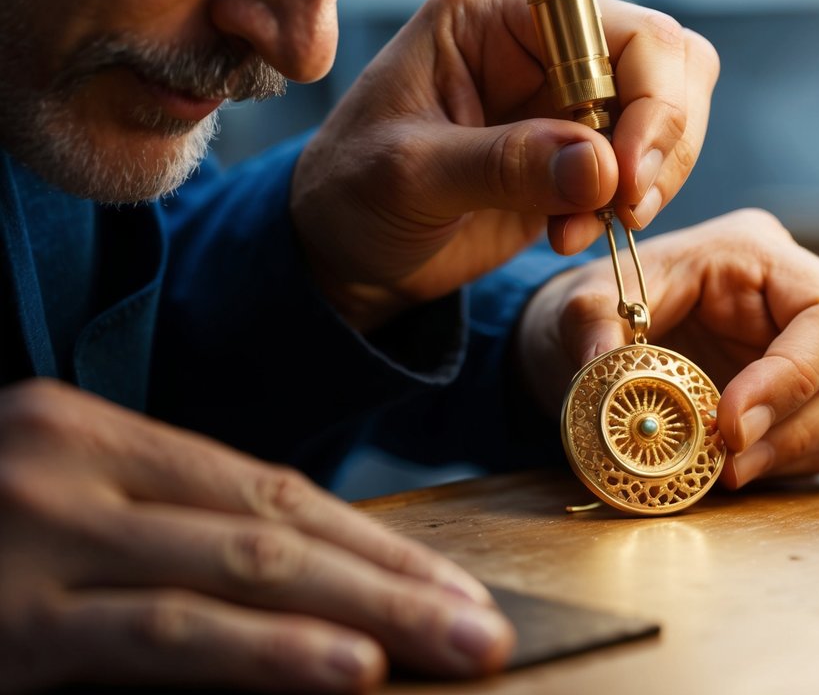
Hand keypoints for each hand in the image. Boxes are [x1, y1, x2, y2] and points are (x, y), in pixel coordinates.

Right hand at [0, 379, 512, 692]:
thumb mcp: (46, 509)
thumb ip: (148, 529)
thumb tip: (282, 576)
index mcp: (92, 431)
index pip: (263, 485)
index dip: (365, 538)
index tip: (446, 579)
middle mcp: (75, 462)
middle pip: (274, 522)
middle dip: (395, 578)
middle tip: (487, 623)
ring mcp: (41, 532)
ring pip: (240, 570)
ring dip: (366, 613)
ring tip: (460, 646)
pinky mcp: (10, 620)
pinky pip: (161, 636)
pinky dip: (264, 655)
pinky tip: (346, 670)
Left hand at [291, 0, 718, 330]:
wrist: (345, 251)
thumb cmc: (353, 195)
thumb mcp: (409, 177)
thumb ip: (503, 166)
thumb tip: (605, 168)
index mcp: (493, 12)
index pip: (618, 24)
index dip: (649, 98)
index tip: (626, 179)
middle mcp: (540, 41)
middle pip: (665, 61)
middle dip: (661, 140)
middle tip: (626, 207)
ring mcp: (564, 94)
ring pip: (669, 113)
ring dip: (647, 179)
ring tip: (583, 227)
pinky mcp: (577, 148)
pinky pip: (642, 166)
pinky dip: (627, 206)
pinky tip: (569, 234)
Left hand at [517, 209, 818, 487]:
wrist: (588, 335)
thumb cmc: (599, 305)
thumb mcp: (581, 303)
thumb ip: (590, 327)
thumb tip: (599, 368)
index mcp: (759, 254)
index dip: (796, 376)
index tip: (732, 424)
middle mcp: (799, 297)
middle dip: (798, 425)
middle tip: (729, 460)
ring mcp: (812, 349)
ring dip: (794, 451)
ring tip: (726, 471)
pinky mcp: (806, 397)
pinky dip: (789, 464)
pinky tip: (735, 470)